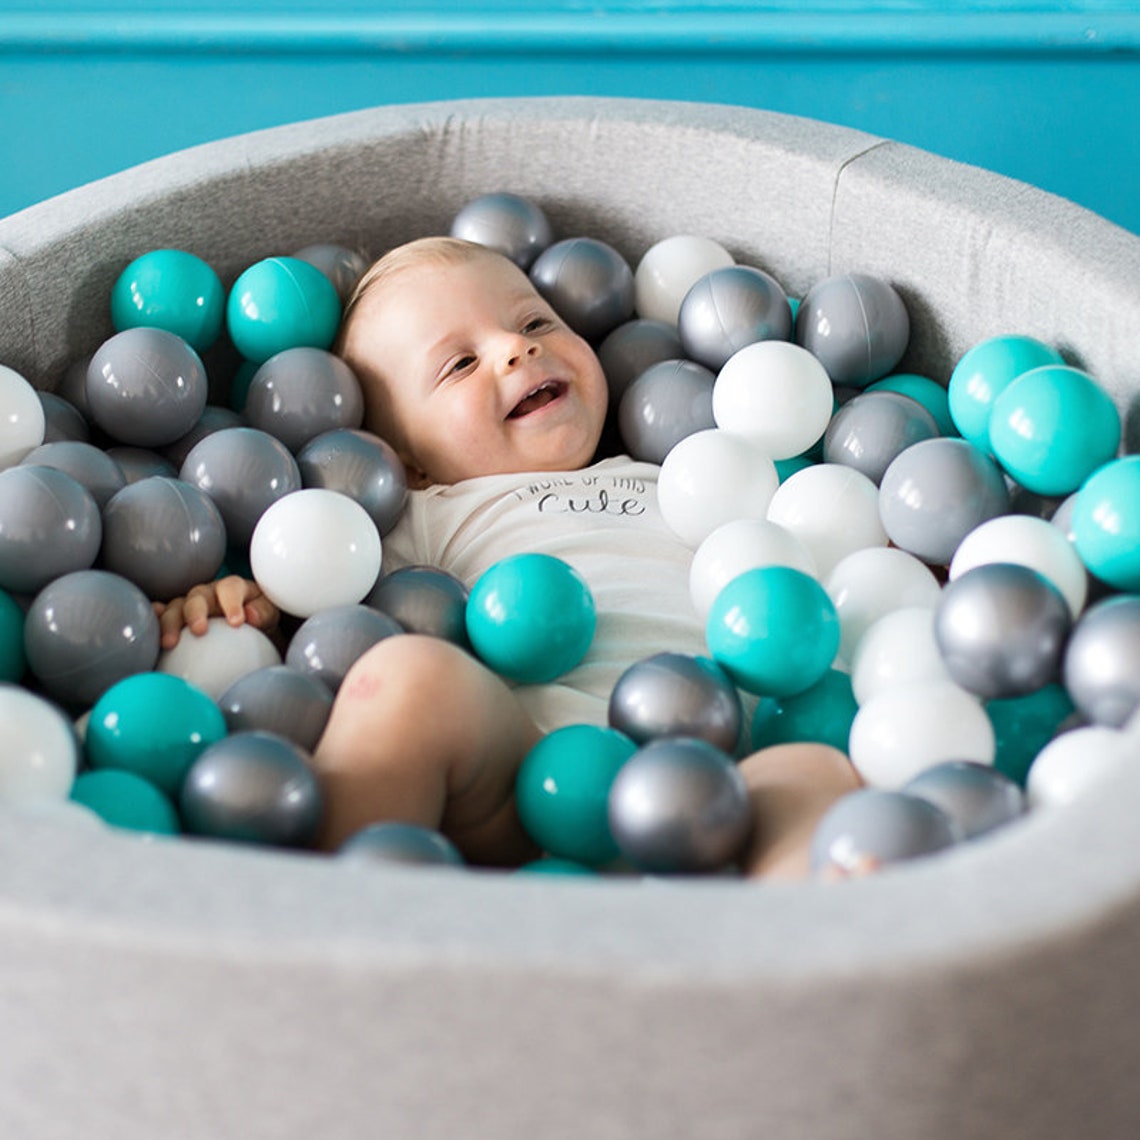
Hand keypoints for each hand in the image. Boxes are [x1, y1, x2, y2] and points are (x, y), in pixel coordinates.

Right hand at [153, 575, 280, 650]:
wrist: (249, 631)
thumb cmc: (260, 620)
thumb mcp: (270, 614)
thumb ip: (264, 612)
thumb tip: (252, 616)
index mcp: (233, 588)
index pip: (230, 588)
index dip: (232, 603)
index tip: (237, 623)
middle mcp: (208, 593)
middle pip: (197, 596)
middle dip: (195, 612)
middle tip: (199, 631)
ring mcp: (190, 605)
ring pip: (175, 608)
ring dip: (170, 623)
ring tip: (169, 644)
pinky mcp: (177, 619)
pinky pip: (162, 617)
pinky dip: (156, 621)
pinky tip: (150, 634)